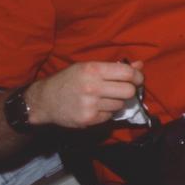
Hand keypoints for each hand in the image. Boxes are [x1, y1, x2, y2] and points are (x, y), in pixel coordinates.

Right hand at [24, 61, 143, 128]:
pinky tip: (95, 107)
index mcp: (93, 70)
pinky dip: (106, 112)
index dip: (138, 76)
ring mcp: (90, 104)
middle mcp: (92, 86)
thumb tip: (140, 65)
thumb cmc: (68, 80)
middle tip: (122, 90)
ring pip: (120, 104)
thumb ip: (114, 67)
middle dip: (129, 90)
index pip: (128, 73)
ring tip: (102, 98)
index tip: (138, 79)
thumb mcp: (87, 67)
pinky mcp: (88, 119)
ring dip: (116, 102)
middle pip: (129, 91)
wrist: (43, 101)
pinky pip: (110, 115)